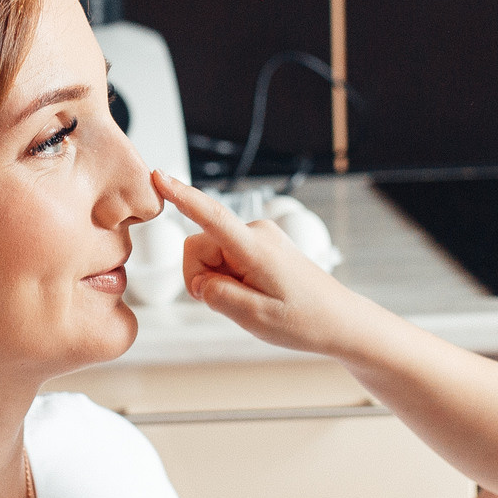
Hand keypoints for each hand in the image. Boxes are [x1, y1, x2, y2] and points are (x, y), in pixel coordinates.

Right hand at [155, 172, 378, 356]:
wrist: (339, 321)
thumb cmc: (305, 320)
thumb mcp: (254, 318)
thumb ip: (217, 295)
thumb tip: (200, 281)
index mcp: (255, 248)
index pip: (211, 216)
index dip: (182, 196)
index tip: (158, 176)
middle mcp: (256, 233)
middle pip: (199, 246)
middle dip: (203, 278)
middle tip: (234, 304)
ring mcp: (260, 237)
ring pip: (211, 255)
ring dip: (218, 281)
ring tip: (250, 300)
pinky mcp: (260, 245)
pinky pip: (226, 259)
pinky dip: (229, 279)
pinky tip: (254, 294)